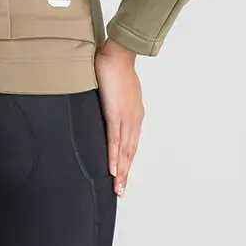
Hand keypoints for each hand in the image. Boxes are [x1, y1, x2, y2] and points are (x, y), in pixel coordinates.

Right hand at [94, 36, 144, 197]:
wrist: (117, 55)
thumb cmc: (115, 67)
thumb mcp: (118, 89)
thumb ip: (116, 101)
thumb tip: (111, 106)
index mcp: (134, 114)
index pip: (131, 143)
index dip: (127, 161)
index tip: (123, 176)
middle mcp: (133, 119)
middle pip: (130, 152)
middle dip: (125, 173)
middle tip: (120, 191)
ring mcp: (125, 118)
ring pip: (124, 151)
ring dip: (121, 171)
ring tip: (117, 187)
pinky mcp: (115, 115)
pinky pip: (115, 141)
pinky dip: (114, 157)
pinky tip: (113, 170)